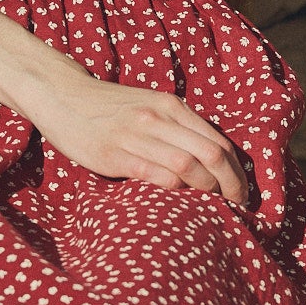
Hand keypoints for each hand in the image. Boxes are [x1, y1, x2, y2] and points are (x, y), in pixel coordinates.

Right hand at [29, 76, 250, 204]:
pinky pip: (154, 174)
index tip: (242, 193)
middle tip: (237, 206)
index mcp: (171, 106)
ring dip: (206, 191)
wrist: (63, 95)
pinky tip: (179, 202)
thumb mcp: (149, 106)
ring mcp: (136, 135)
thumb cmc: (109, 108)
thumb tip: (209, 159)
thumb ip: (176, 127)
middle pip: (211, 154)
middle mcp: (158, 118)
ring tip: (212, 209)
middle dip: (231, 185)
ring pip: (187, 165)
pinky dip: (174, 190)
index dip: (236, 171)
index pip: (218, 142)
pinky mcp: (114, 154)